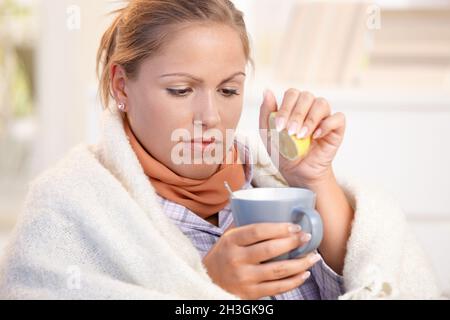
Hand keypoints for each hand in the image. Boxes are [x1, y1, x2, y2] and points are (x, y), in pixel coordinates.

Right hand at [202, 222, 320, 299]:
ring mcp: (243, 278)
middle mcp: (236, 259)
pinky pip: (277, 288)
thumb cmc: (222, 255)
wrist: (207, 281)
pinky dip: (294, 282)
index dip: (278, 228)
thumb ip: (245, 226)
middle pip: (269, 250)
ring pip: (277, 271)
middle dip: (292, 243)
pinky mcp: (250, 294)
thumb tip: (270, 209)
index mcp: (231, 241)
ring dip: (299, 264)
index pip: (257, 231)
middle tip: (307, 237)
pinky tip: (304, 274)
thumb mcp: (227, 237)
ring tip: (313, 257)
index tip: (295, 226)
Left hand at [259, 89, 345, 186]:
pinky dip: (326, 125)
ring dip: (310, 120)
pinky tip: (316, 137)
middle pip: (306, 96)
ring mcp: (324, 116)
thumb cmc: (284, 152)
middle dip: (296, 114)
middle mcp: (310, 107)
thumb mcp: (268, 134)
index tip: (279, 127)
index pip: (291, 94)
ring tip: (301, 136)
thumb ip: (266, 113)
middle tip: (290, 132)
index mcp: (294, 105)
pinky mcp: (337, 128)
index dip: (285, 108)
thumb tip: (267, 91)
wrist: (298, 172)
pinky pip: (338, 118)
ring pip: (321, 103)